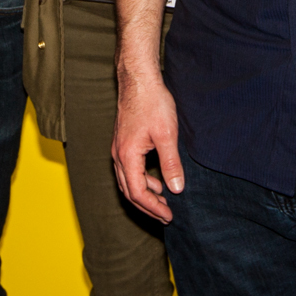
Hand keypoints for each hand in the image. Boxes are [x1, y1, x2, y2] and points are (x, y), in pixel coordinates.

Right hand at [112, 65, 182, 221]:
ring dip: (144, 193)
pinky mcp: (123, 142)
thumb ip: (171, 164)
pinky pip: (129, 170)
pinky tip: (156, 179)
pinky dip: (142, 180)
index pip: (138, 192)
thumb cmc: (152, 103)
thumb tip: (177, 189)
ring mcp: (119, 149)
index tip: (169, 215)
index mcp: (127, 156)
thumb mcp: (167, 135)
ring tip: (163, 199)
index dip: (153, 207)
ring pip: (127, 181)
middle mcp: (118, 155)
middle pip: (129, 191)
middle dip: (147, 206)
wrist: (139, 80)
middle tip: (166, 215)